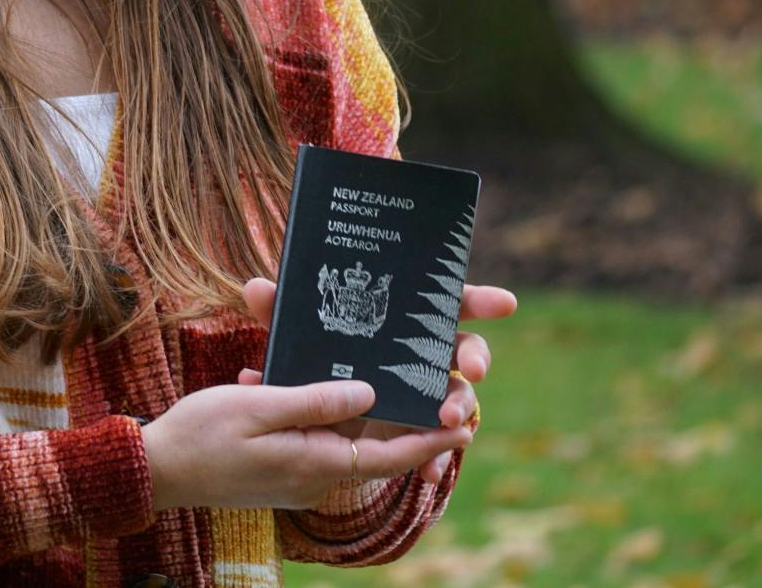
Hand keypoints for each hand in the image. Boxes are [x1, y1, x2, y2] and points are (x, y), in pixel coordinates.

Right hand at [138, 378, 468, 511]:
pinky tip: (318, 384)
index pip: (390, 455)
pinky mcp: (281, 466)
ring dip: (365, 412)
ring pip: (346, 439)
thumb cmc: (199, 436)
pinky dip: (326, 413)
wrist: (155, 470)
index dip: (431, 440)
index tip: (466, 425)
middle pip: (375, 446)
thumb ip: (315, 400)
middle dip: (408, 420)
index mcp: (315, 463)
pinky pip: (317, 439)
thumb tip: (370, 392)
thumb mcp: (258, 407)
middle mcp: (314, 475)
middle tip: (443, 390)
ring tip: (394, 381)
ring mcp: (297, 474)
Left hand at [234, 276, 517, 485]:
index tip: (505, 303)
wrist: (304, 405)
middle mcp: (422, 352)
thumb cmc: (310, 354)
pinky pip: (435, 444)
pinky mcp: (413, 429)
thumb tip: (255, 288)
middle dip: (474, 358)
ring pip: (457, 397)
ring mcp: (423, 392)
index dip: (478, 299)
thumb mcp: (293, 336)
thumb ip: (280, 313)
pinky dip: (435, 456)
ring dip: (458, 407)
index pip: (446, 300)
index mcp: (406, 317)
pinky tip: (431, 472)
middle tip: (474, 370)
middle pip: (463, 349)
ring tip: (448, 420)